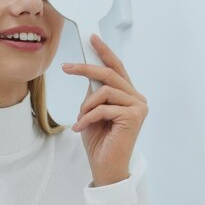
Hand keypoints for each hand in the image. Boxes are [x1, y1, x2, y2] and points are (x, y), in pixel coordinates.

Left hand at [61, 34, 148, 186]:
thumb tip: (87, 74)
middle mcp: (137, 98)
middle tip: (66, 68)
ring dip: (86, 105)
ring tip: (80, 119)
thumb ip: (94, 93)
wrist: (105, 166)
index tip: (92, 38)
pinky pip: (104, 108)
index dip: (104, 52)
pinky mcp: (134, 117)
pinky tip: (82, 128)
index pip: (116, 67)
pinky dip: (88, 117)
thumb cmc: (99, 140)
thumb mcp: (92, 110)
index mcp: (128, 94)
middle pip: (109, 74)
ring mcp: (138, 107)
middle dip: (86, 69)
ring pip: (105, 91)